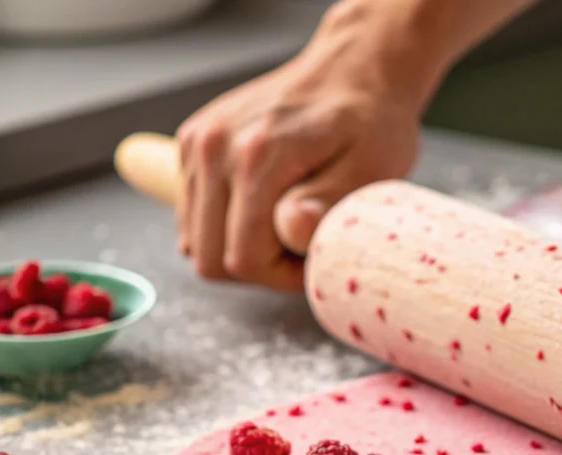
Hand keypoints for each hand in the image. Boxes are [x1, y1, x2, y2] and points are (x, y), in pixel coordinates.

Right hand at [175, 1, 430, 290]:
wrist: (353, 71)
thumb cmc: (370, 123)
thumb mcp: (369, 171)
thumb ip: (327, 204)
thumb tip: (292, 231)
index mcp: (256, 156)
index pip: (244, 260)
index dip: (283, 276)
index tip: (317, 256)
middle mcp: (215, 147)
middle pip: (211, 259)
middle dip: (259, 267)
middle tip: (303, 243)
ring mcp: (197, 144)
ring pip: (196, 243)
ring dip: (241, 246)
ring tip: (286, 221)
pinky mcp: (192, 144)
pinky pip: (194, 216)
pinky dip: (226, 224)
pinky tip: (264, 206)